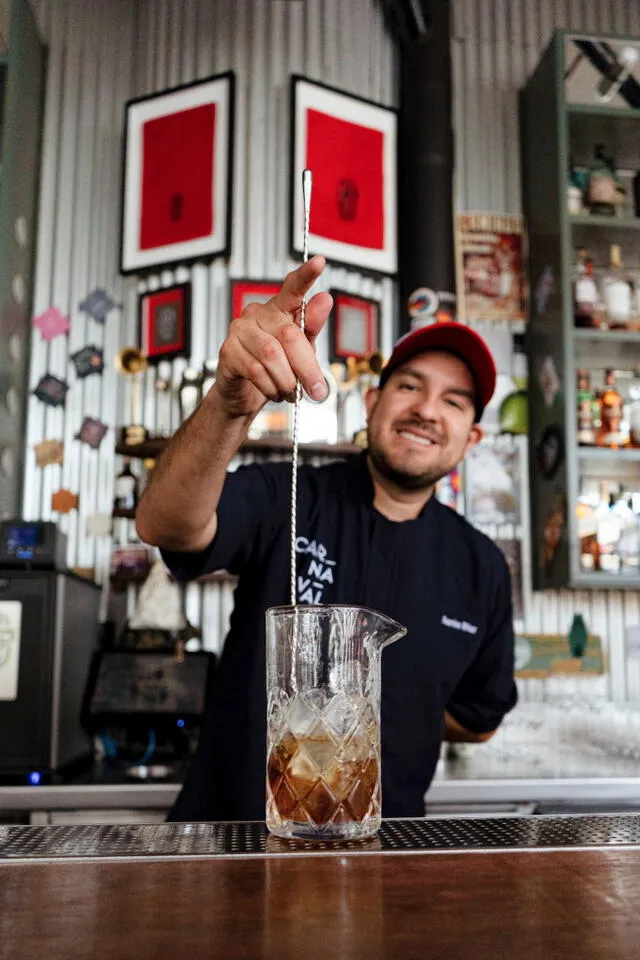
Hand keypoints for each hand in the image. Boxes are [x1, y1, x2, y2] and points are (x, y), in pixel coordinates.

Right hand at [213, 255, 332, 418]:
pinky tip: (274, 392)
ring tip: (291, 392)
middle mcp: (258, 313)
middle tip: (317, 390)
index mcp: (280, 309)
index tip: (320, 262)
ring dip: (287, 381)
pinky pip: (256, 370)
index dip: (306, 274)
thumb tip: (325, 299)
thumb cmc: (276, 369)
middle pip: (289, 335)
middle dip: (307, 368)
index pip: (294, 287)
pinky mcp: (227, 350)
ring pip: (272, 355)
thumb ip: (312, 328)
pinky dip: (270, 387)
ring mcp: (239, 329)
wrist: (245, 396)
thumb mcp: (302, 351)